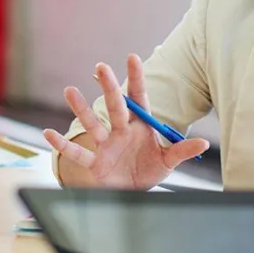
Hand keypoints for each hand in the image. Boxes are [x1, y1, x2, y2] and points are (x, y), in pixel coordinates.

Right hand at [44, 54, 209, 188]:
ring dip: (80, 109)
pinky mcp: (94, 163)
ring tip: (69, 91)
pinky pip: (77, 153)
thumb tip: (205, 142)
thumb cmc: (148, 172)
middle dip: (108, 88)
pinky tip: (48, 133)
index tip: (132, 57)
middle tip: (101, 67)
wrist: (132, 195)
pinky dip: (62, 145)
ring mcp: (105, 146)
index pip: (138, 98)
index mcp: (139, 127)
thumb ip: (182, 150)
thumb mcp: (167, 162)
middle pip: (114, 107)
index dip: (135, 79)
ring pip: (93, 125)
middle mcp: (120, 131)